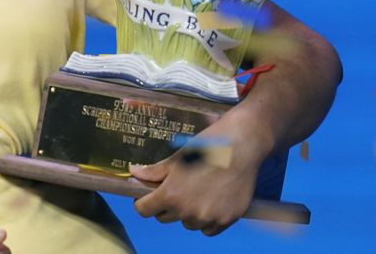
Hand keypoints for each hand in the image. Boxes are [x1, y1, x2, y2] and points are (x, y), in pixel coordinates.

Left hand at [128, 116, 272, 235]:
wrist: (242, 145)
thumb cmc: (207, 147)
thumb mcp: (176, 157)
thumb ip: (154, 171)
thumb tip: (133, 173)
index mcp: (171, 194)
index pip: (144, 210)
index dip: (143, 202)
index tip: (148, 196)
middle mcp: (188, 211)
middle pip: (164, 218)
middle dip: (166, 206)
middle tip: (176, 189)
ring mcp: (208, 218)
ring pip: (188, 224)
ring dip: (188, 213)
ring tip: (198, 192)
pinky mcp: (226, 220)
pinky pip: (208, 230)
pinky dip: (207, 220)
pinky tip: (211, 202)